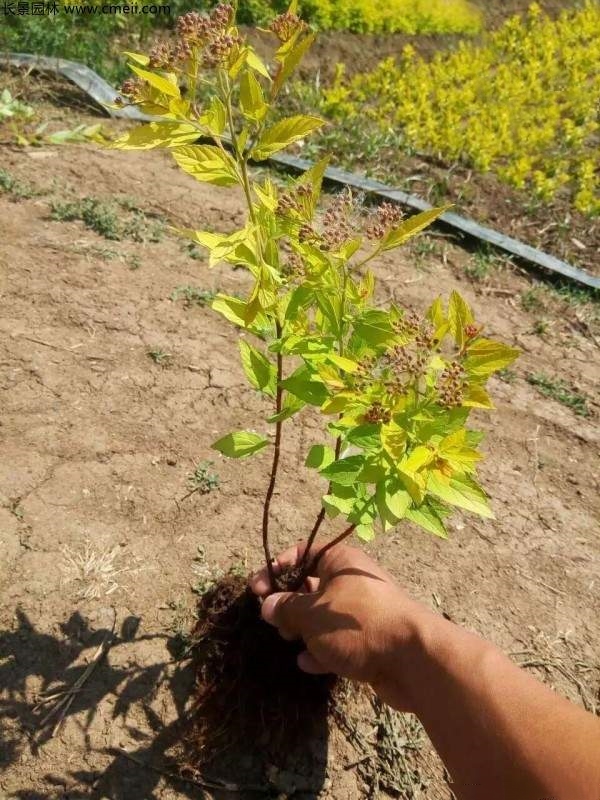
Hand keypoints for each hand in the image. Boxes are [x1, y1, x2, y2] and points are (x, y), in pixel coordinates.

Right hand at [249, 541, 433, 709]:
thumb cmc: (357, 623)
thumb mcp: (311, 613)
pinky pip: (339, 642)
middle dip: (290, 603)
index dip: (278, 567)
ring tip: (287, 640)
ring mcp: (364, 612)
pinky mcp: (371, 641)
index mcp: (341, 561)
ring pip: (325, 616)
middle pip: (312, 585)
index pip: (304, 552)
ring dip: (304, 628)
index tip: (256, 589)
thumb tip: (267, 605)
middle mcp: (353, 581)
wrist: (413, 659)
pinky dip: (322, 651)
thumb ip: (286, 608)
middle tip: (273, 620)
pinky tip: (307, 663)